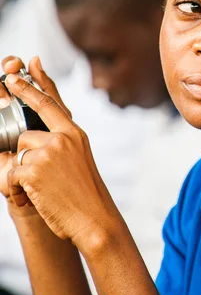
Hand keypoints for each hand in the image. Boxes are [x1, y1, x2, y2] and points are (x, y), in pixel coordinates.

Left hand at [4, 58, 116, 248]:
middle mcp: (62, 138)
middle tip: (43, 177)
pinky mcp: (33, 170)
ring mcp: (48, 152)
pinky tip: (36, 197)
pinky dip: (19, 189)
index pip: (48, 103)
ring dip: (24, 175)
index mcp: (74, 133)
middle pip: (26, 136)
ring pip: (19, 156)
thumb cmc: (85, 194)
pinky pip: (12, 174)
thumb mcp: (78, 159)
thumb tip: (33, 142)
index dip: (29, 88)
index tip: (14, 76)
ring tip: (45, 191)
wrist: (94, 218)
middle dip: (26, 157)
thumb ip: (61, 144)